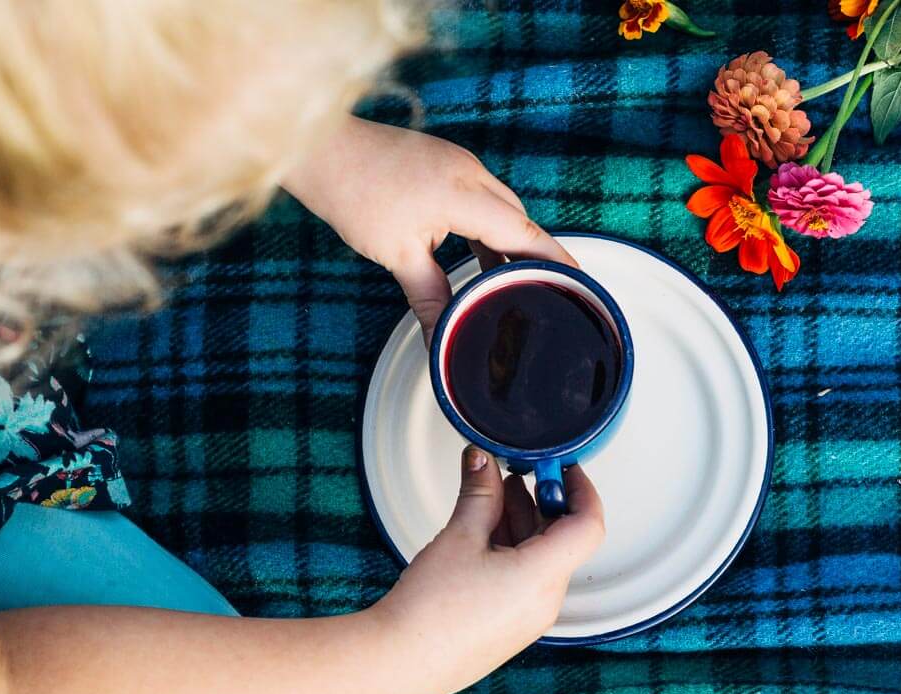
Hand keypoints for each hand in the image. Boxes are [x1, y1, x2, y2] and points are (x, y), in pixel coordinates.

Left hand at [283, 117, 577, 338]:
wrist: (320, 149)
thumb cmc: (352, 193)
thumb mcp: (396, 254)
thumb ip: (431, 297)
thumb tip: (444, 338)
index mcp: (463, 194)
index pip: (525, 233)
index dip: (555, 261)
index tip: (580, 284)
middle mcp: (470, 173)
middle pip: (520, 220)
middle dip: (537, 256)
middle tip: (553, 293)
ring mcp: (458, 164)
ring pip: (502, 209)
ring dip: (510, 243)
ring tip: (519, 283)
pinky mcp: (445, 163)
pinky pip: (482, 199)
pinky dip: (488, 229)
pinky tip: (483, 258)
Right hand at [373, 446, 603, 693]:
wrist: (403, 662)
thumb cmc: (430, 611)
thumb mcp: (459, 537)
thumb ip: (479, 493)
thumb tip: (483, 461)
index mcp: (543, 577)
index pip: (588, 525)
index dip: (581, 489)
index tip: (564, 468)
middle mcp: (545, 601)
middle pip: (561, 540)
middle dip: (541, 502)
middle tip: (518, 474)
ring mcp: (529, 617)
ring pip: (541, 559)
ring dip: (523, 524)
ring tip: (494, 496)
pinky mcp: (511, 627)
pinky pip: (525, 580)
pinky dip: (512, 550)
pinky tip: (484, 533)